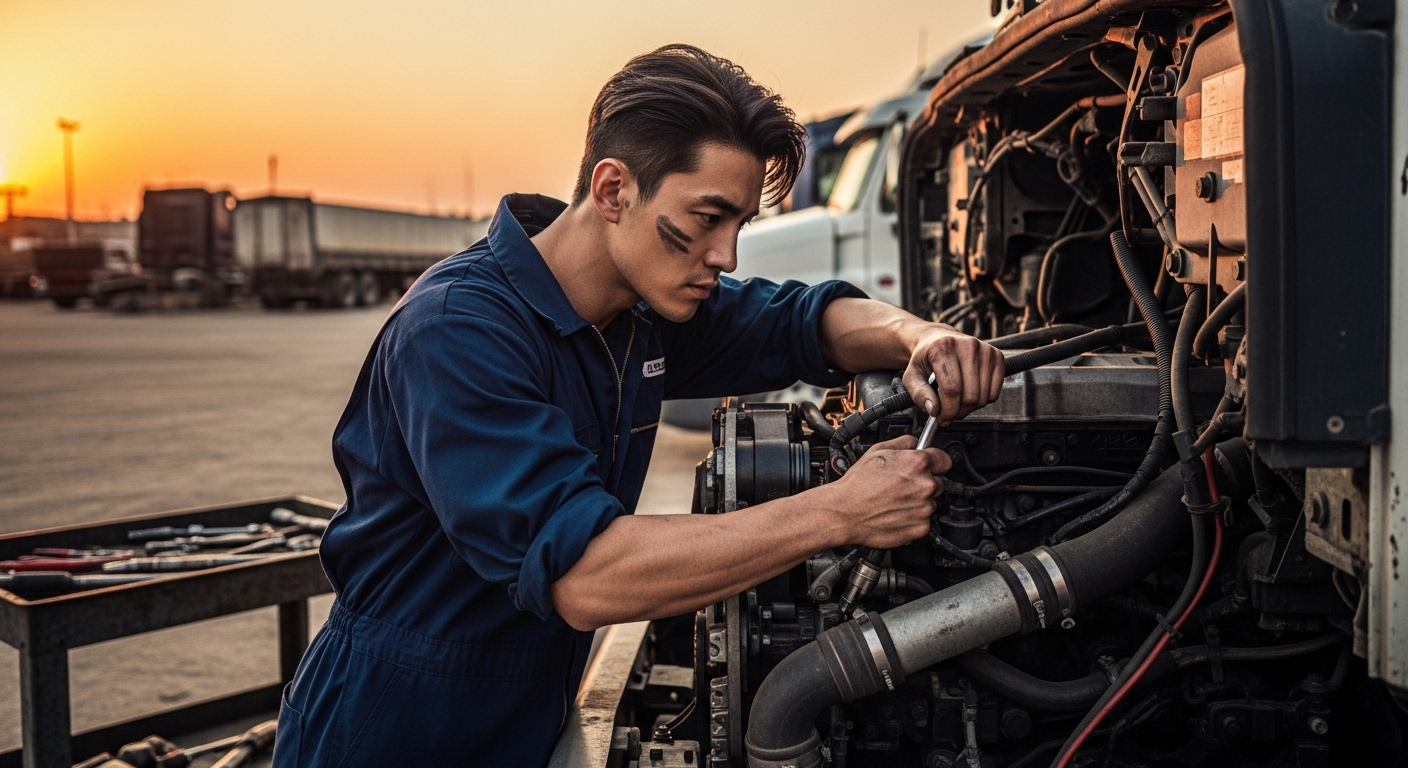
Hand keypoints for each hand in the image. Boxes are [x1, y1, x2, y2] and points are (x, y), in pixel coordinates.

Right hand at [822, 435, 950, 548]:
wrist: (845, 512)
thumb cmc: (857, 484)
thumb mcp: (877, 451)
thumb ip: (903, 443)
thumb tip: (914, 442)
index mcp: (918, 464)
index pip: (945, 460)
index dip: (936, 462)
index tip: (931, 466)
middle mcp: (925, 485)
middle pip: (938, 482)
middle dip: (924, 483)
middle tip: (902, 486)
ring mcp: (924, 508)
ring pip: (930, 503)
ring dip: (918, 502)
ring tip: (895, 501)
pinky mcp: (921, 528)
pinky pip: (924, 521)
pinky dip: (913, 519)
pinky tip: (895, 513)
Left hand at [902, 325, 1004, 426]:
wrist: (938, 339)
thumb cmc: (926, 358)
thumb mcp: (912, 375)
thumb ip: (919, 394)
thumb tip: (934, 410)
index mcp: (943, 348)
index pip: (952, 389)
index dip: (948, 410)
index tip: (942, 419)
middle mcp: (967, 345)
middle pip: (970, 395)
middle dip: (959, 412)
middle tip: (950, 413)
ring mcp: (985, 350)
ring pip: (983, 396)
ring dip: (970, 408)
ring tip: (958, 403)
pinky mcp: (997, 356)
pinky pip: (996, 391)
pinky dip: (983, 400)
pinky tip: (970, 394)